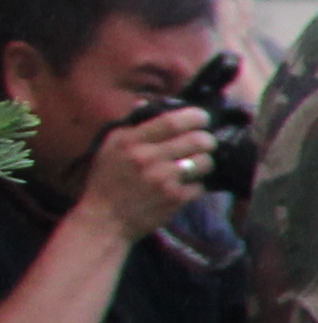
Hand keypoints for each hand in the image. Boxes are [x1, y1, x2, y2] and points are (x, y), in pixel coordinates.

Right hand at [67, 96, 213, 242]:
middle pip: (197, 140)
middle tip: (205, 142)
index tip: (202, 117)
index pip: (171, 121)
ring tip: (195, 165)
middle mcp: (148, 158)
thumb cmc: (107, 182)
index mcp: (130, 142)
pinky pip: (200, 185)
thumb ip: (131, 125)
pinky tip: (185, 186)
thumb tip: (147, 102)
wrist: (105, 221)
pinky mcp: (174, 199)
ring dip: (204, 162)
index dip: (194, 116)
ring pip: (204, 162)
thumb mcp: (110, 147)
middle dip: (207, 139)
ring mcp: (163, 180)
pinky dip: (196, 185)